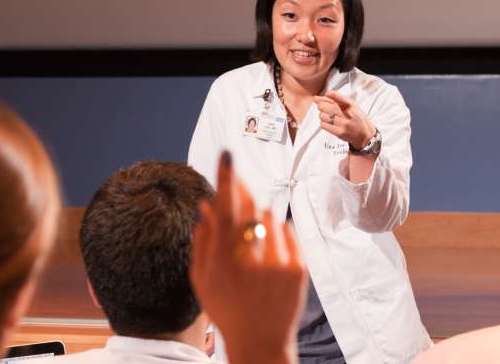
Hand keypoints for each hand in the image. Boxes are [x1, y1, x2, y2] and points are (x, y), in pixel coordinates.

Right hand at [190, 151, 305, 363]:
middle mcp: (250, 261)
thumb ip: (203, 241)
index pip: (225, 211)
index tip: (227, 157)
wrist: (260, 342)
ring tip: (250, 242)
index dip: (226, 180)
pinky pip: (286, 233)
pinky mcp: (297, 269)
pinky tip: (267, 251)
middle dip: (242, 188)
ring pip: (268, 219)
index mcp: (222, 263)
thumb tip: (207, 204)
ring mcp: (277, 264)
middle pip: (249, 208)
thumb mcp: (202, 278)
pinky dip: (276, 233)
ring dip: (257, 218)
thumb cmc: (226, 308)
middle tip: (236, 177)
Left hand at [314, 91, 376, 149]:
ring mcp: (343, 124)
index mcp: (351, 106)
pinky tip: (327, 122)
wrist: (365, 134)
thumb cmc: (357, 118)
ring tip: (326, 115)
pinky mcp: (339, 133)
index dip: (332, 95)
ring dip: (321, 114)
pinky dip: (323, 123)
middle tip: (322, 106)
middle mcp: (348, 115)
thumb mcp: (352, 105)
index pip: (340, 98)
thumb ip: (339, 99)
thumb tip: (326, 94)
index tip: (326, 93)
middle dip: (321, 105)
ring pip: (323, 116)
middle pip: (327, 107)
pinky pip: (324, 125)